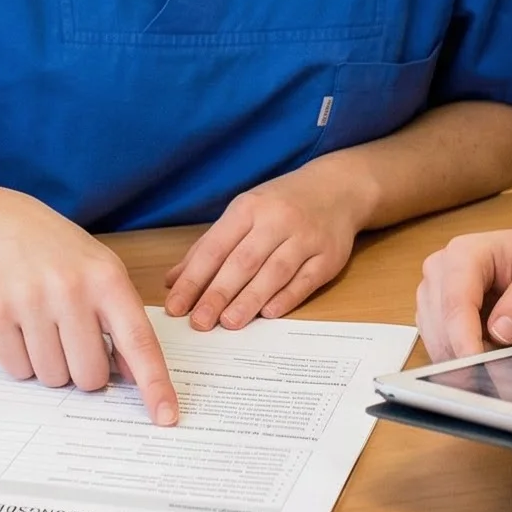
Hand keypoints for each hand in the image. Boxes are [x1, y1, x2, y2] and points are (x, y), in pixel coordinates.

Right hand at [0, 198, 178, 425]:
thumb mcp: (106, 276)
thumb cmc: (66, 259)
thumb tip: (136, 378)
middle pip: (90, 375)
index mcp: (107, 280)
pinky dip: (24, 361)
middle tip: (76, 340)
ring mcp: (30, 300)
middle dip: (86, 370)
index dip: (154, 383)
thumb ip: (125, 324)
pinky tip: (24, 327)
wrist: (6, 228)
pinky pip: (18, 371)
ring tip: (48, 328)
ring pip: (53, 378)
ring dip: (54, 365)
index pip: (138, 342)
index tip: (166, 417)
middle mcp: (70, 288)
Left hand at [163, 161, 369, 329]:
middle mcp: (277, 220)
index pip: (215, 246)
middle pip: (243, 261)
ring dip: (250, 299)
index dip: (194, 278)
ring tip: (229, 323)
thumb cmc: (281, 204)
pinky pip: (306, 280)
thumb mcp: (243, 213)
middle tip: (199, 322)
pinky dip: (287, 298)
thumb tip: (173, 280)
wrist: (338, 188)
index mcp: (249, 208)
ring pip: (275, 272)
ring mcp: (306, 238)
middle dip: (218, 293)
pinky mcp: (329, 256)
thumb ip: (209, 246)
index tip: (176, 305)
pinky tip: (269, 314)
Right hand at [414, 215, 511, 361]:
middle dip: (465, 354)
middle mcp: (439, 269)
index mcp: (463, 254)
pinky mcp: (433, 310)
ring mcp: (432, 290)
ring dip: (461, 357)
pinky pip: (437, 341)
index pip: (455, 303)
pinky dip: (457, 356)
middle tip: (502, 374)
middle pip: (440, 324)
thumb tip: (500, 333)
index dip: (464, 339)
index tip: (478, 367)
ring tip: (498, 362)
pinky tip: (483, 355)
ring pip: (435, 337)